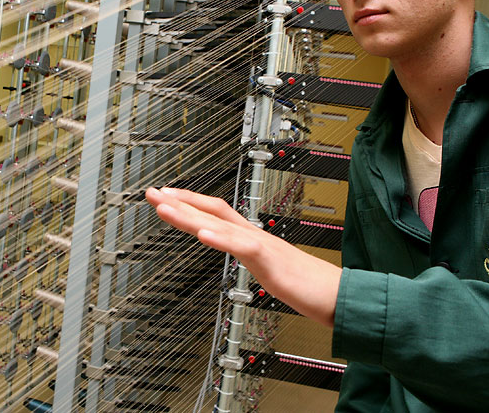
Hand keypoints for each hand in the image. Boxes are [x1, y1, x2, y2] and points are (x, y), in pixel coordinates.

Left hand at [145, 186, 341, 326]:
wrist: (336, 295)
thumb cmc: (305, 284)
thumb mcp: (268, 269)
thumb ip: (251, 258)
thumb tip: (236, 252)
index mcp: (251, 237)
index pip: (215, 212)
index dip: (189, 202)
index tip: (165, 196)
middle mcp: (253, 234)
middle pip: (211, 210)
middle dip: (179, 202)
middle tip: (152, 193)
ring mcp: (261, 244)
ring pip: (220, 224)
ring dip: (189, 215)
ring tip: (164, 207)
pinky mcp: (270, 260)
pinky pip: (241, 246)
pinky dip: (221, 239)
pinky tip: (201, 234)